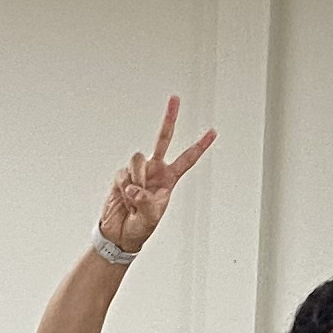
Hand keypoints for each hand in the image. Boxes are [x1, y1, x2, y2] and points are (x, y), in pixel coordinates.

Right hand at [98, 97, 216, 256]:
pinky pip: (124, 174)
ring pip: (139, 159)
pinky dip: (125, 188)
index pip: (187, 159)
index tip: (212, 132)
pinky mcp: (121, 175)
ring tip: (134, 199)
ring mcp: (138, 171)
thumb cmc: (140, 227)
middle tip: (175, 99)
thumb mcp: (152, 217)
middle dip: (169, 119)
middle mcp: (155, 170)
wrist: (119, 233)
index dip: (200, 146)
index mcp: (169, 179)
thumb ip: (147, 200)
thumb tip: (136, 186)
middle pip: (163, 139)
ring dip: (137, 180)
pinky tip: (125, 199)